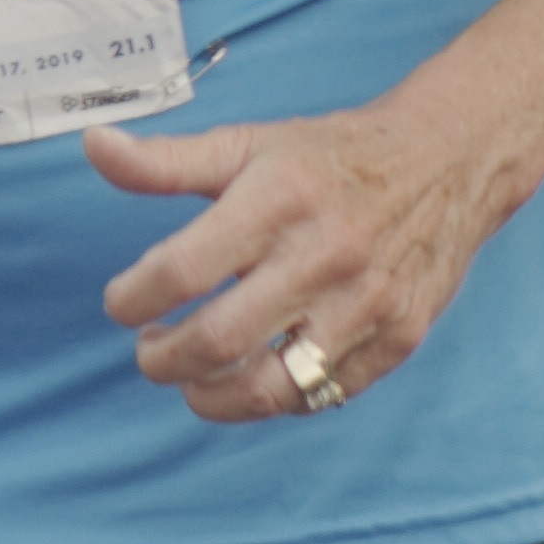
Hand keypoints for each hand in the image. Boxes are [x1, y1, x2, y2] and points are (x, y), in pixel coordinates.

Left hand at [86, 86, 513, 425]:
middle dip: (163, 360)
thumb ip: (166, 161)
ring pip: (272, 387)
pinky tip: (254, 376)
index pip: (181, 270)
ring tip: (193, 379)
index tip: (123, 301)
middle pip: (218, 341)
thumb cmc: (335, 157)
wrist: (448, 160)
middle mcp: (323, 255)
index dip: (133, 297)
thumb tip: (95, 147)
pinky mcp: (397, 339)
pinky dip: (276, 399)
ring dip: (213, 398)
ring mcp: (365, 304)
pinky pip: (323, 396)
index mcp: (278, 200)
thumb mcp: (249, 144)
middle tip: (150, 349)